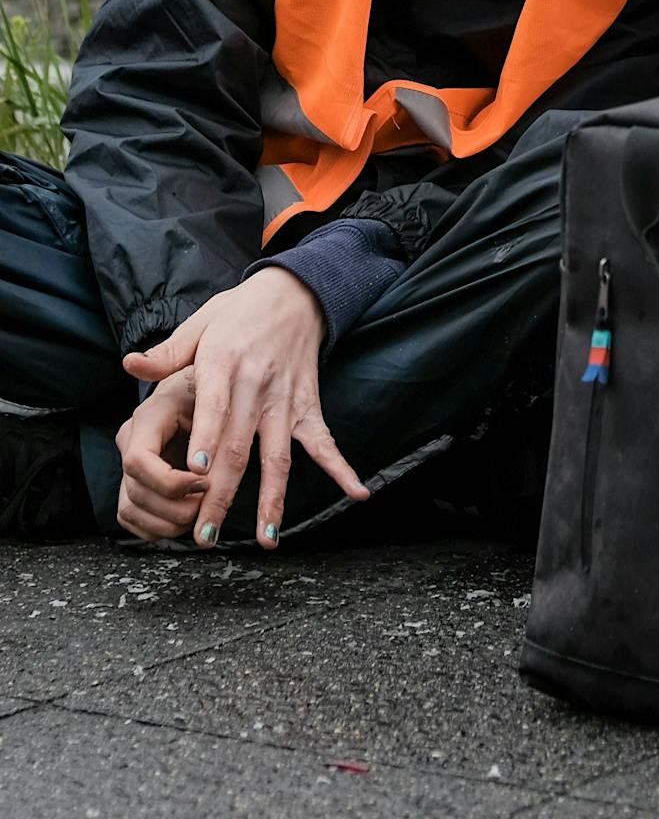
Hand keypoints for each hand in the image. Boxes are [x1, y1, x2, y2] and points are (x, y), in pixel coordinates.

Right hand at [114, 370, 207, 542]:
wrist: (210, 388)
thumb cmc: (215, 378)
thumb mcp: (206, 367)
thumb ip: (171, 359)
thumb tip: (132, 362)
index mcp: (148, 416)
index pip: (137, 459)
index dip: (169, 481)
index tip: (204, 482)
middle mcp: (132, 442)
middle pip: (136, 491)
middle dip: (174, 507)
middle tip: (208, 504)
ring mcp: (132, 465)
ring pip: (132, 509)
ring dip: (167, 522)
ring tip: (200, 514)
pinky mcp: (137, 482)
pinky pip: (134, 518)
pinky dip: (158, 528)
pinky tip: (185, 522)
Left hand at [121, 269, 368, 549]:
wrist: (297, 292)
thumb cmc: (240, 310)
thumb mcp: (201, 322)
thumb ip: (167, 352)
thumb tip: (130, 366)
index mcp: (223, 364)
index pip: (215, 407)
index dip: (208, 439)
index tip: (197, 473)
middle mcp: (257, 386)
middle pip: (240, 447)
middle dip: (222, 494)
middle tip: (205, 534)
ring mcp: (285, 399)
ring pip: (278, 456)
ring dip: (272, 499)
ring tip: (266, 538)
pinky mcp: (308, 404)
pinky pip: (324, 441)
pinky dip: (340, 467)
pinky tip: (356, 492)